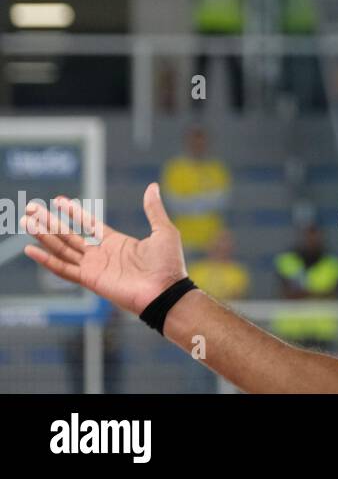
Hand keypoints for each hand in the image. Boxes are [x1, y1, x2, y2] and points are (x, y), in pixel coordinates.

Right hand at [22, 183, 188, 315]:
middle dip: (51, 221)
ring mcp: (94, 266)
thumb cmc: (169, 264)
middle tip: (32, 208)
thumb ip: (153, 209)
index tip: (59, 200)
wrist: (166, 290)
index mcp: (116, 242)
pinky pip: (63, 268)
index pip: (88, 224)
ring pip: (62, 248)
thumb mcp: (163, 230)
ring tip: (27, 221)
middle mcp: (101, 254)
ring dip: (44, 236)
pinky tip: (31, 249)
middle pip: (70, 235)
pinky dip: (47, 259)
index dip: (74, 212)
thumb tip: (152, 187)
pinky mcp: (89, 279)